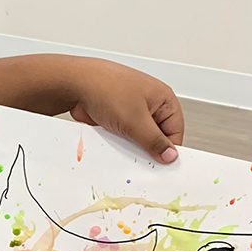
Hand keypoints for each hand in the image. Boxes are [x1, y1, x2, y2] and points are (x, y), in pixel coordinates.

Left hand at [69, 59, 184, 163]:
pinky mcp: (116, 119)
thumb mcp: (136, 120)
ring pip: (137, 138)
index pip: (175, 130)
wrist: (75, 85)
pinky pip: (122, 137)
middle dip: (148, 149)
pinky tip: (112, 146)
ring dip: (130, 147)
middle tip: (141, 160)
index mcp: (163, 100)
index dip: (170, 149)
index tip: (163, 165)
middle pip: (156, 136)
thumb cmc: (107, 88)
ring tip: (123, 148)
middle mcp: (149, 105)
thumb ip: (154, 141)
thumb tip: (170, 155)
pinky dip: (118, 143)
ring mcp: (131, 112)